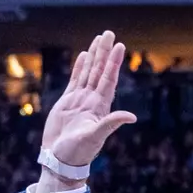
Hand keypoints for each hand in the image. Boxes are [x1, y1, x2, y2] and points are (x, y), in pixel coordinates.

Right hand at [35, 30, 135, 192]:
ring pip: (89, 72)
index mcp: (100, 106)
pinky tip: (83, 56)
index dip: (113, 62)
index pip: (109, 78)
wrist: (61, 159)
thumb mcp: (96, 137)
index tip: (119, 46)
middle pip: (100, 70)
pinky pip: (75, 80)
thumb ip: (111, 123)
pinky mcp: (67, 102)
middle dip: (104, 52)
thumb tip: (131, 117)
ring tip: (98, 39)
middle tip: (109, 33)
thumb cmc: (79, 152)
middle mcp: (92, 100)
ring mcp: (80, 100)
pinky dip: (80, 68)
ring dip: (94, 56)